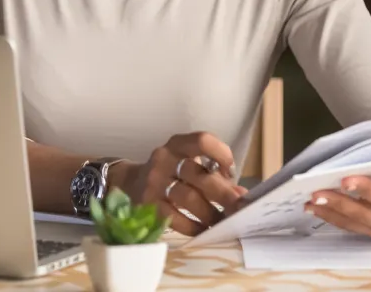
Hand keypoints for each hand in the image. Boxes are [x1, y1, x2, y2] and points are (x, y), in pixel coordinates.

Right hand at [111, 132, 247, 235]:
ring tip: (223, 222)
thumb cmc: (170, 172)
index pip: (202, 140)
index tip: (231, 171)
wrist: (130, 183)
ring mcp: (154, 182)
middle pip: (197, 174)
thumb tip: (240, 194)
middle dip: (222, 193)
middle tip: (238, 207)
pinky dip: (193, 226)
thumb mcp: (187, 163)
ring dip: (210, 213)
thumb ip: (213, 174)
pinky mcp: (148, 204)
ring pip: (188, 198)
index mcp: (177, 144)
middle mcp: (164, 159)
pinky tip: (204, 230)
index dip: (221, 154)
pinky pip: (175, 218)